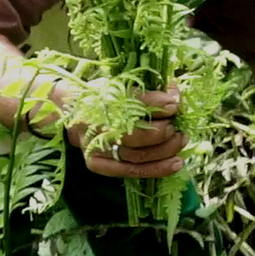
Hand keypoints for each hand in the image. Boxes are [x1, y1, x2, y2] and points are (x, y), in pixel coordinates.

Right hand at [63, 85, 186, 178]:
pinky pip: (131, 171)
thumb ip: (149, 89)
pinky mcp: (97, 164)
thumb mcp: (123, 84)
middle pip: (132, 135)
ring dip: (164, 150)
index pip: (129, 102)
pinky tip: (175, 163)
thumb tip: (175, 95)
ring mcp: (94, 147)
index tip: (174, 104)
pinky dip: (157, 169)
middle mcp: (93, 124)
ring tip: (181, 141)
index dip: (154, 103)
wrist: (73, 112)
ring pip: (135, 155)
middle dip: (161, 132)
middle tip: (176, 127)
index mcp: (97, 97)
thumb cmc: (105, 95)